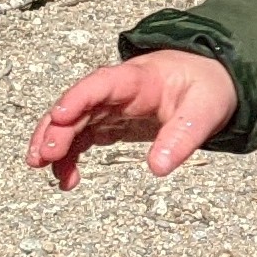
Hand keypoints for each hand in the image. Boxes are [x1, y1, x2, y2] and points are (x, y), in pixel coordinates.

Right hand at [28, 51, 236, 191]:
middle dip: (57, 129)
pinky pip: (82, 138)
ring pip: (72, 123)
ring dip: (55, 144)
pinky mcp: (110, 123)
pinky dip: (70, 156)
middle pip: (78, 106)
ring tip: (45, 169)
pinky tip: (67, 178)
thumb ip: (182, 137)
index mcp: (138, 78)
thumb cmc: (205, 87)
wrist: (211, 79)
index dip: (78, 98)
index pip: (101, 84)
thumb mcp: (204, 110)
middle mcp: (116, 91)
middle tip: (46, 155)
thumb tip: (158, 167)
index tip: (59, 116)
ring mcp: (109, 107)